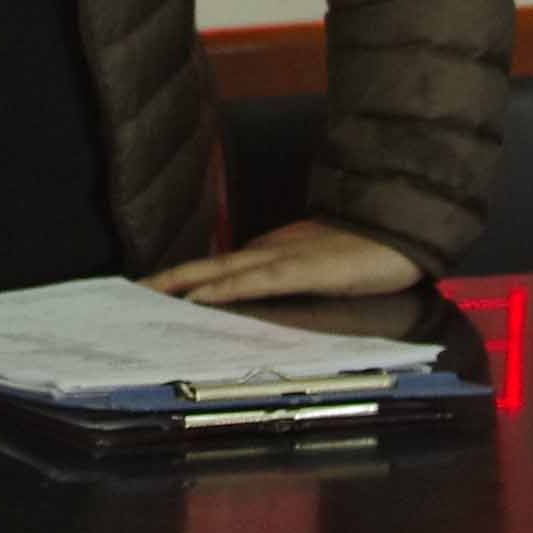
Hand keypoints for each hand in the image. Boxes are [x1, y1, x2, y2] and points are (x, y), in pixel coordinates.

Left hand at [144, 219, 425, 306]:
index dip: (182, 278)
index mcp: (269, 256)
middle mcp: (267, 255)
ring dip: (184, 284)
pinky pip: (255, 282)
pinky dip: (224, 291)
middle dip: (168, 281)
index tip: (149, 290)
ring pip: (222, 273)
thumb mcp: (316, 269)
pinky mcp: (301, 270)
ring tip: (149, 294)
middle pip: (207, 268)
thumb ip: (285, 276)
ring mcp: (282, 260)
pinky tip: (199, 299)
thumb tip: (253, 290)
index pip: (217, 270)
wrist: (401, 233)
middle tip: (130, 293)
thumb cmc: (362, 254)